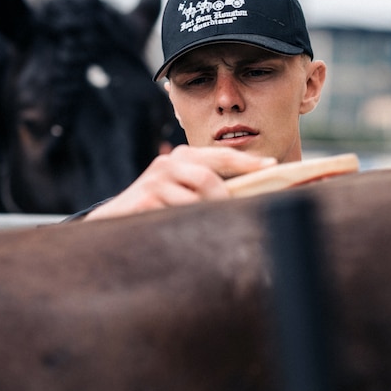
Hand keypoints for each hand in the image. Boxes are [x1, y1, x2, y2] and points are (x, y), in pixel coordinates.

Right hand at [84, 146, 276, 219]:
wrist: (116, 220)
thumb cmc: (159, 208)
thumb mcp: (184, 192)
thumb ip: (211, 190)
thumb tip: (252, 197)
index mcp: (183, 158)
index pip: (221, 156)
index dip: (248, 162)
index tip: (273, 166)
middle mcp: (169, 164)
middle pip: (209, 179)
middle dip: (225, 200)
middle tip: (238, 216)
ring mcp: (155, 181)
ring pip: (197, 200)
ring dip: (208, 216)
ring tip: (212, 230)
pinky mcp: (145, 201)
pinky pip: (179, 215)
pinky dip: (190, 226)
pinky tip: (189, 234)